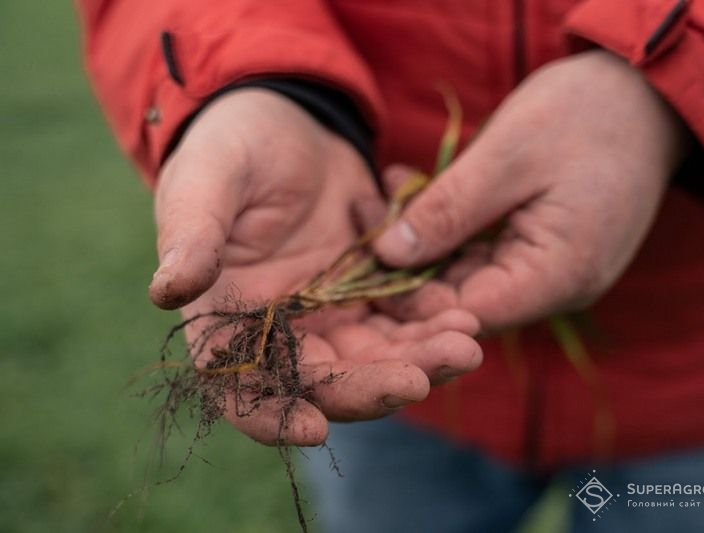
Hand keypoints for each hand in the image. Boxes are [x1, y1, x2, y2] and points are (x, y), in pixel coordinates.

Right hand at [149, 89, 481, 444]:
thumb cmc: (230, 147)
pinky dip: (433, 322)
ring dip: (418, 359)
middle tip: (422, 378)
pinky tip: (465, 315)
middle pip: (326, 382)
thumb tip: (167, 292)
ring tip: (464, 345)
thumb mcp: (206, 182)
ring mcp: (330, 313)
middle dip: (374, 387)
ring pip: (376, 357)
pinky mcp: (369, 290)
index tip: (314, 429)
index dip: (270, 416)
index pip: (241, 387)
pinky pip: (404, 318)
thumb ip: (192, 236)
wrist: (287, 121)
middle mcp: (281, 330)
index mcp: (226, 318)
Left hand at [373, 50, 690, 330]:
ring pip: (466, 274)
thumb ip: (448, 210)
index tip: (362, 256)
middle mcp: (555, 287)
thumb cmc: (587, 115)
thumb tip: (387, 255)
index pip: (465, 314)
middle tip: (362, 211)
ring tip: (378, 195)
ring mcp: (550, 270)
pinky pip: (482, 251)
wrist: (648, 93)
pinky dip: (446, 226)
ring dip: (420, 238)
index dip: (408, 297)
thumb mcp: (508, 156)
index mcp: (557, 276)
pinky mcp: (542, 249)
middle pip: (461, 298)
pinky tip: (411, 190)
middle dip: (404, 262)